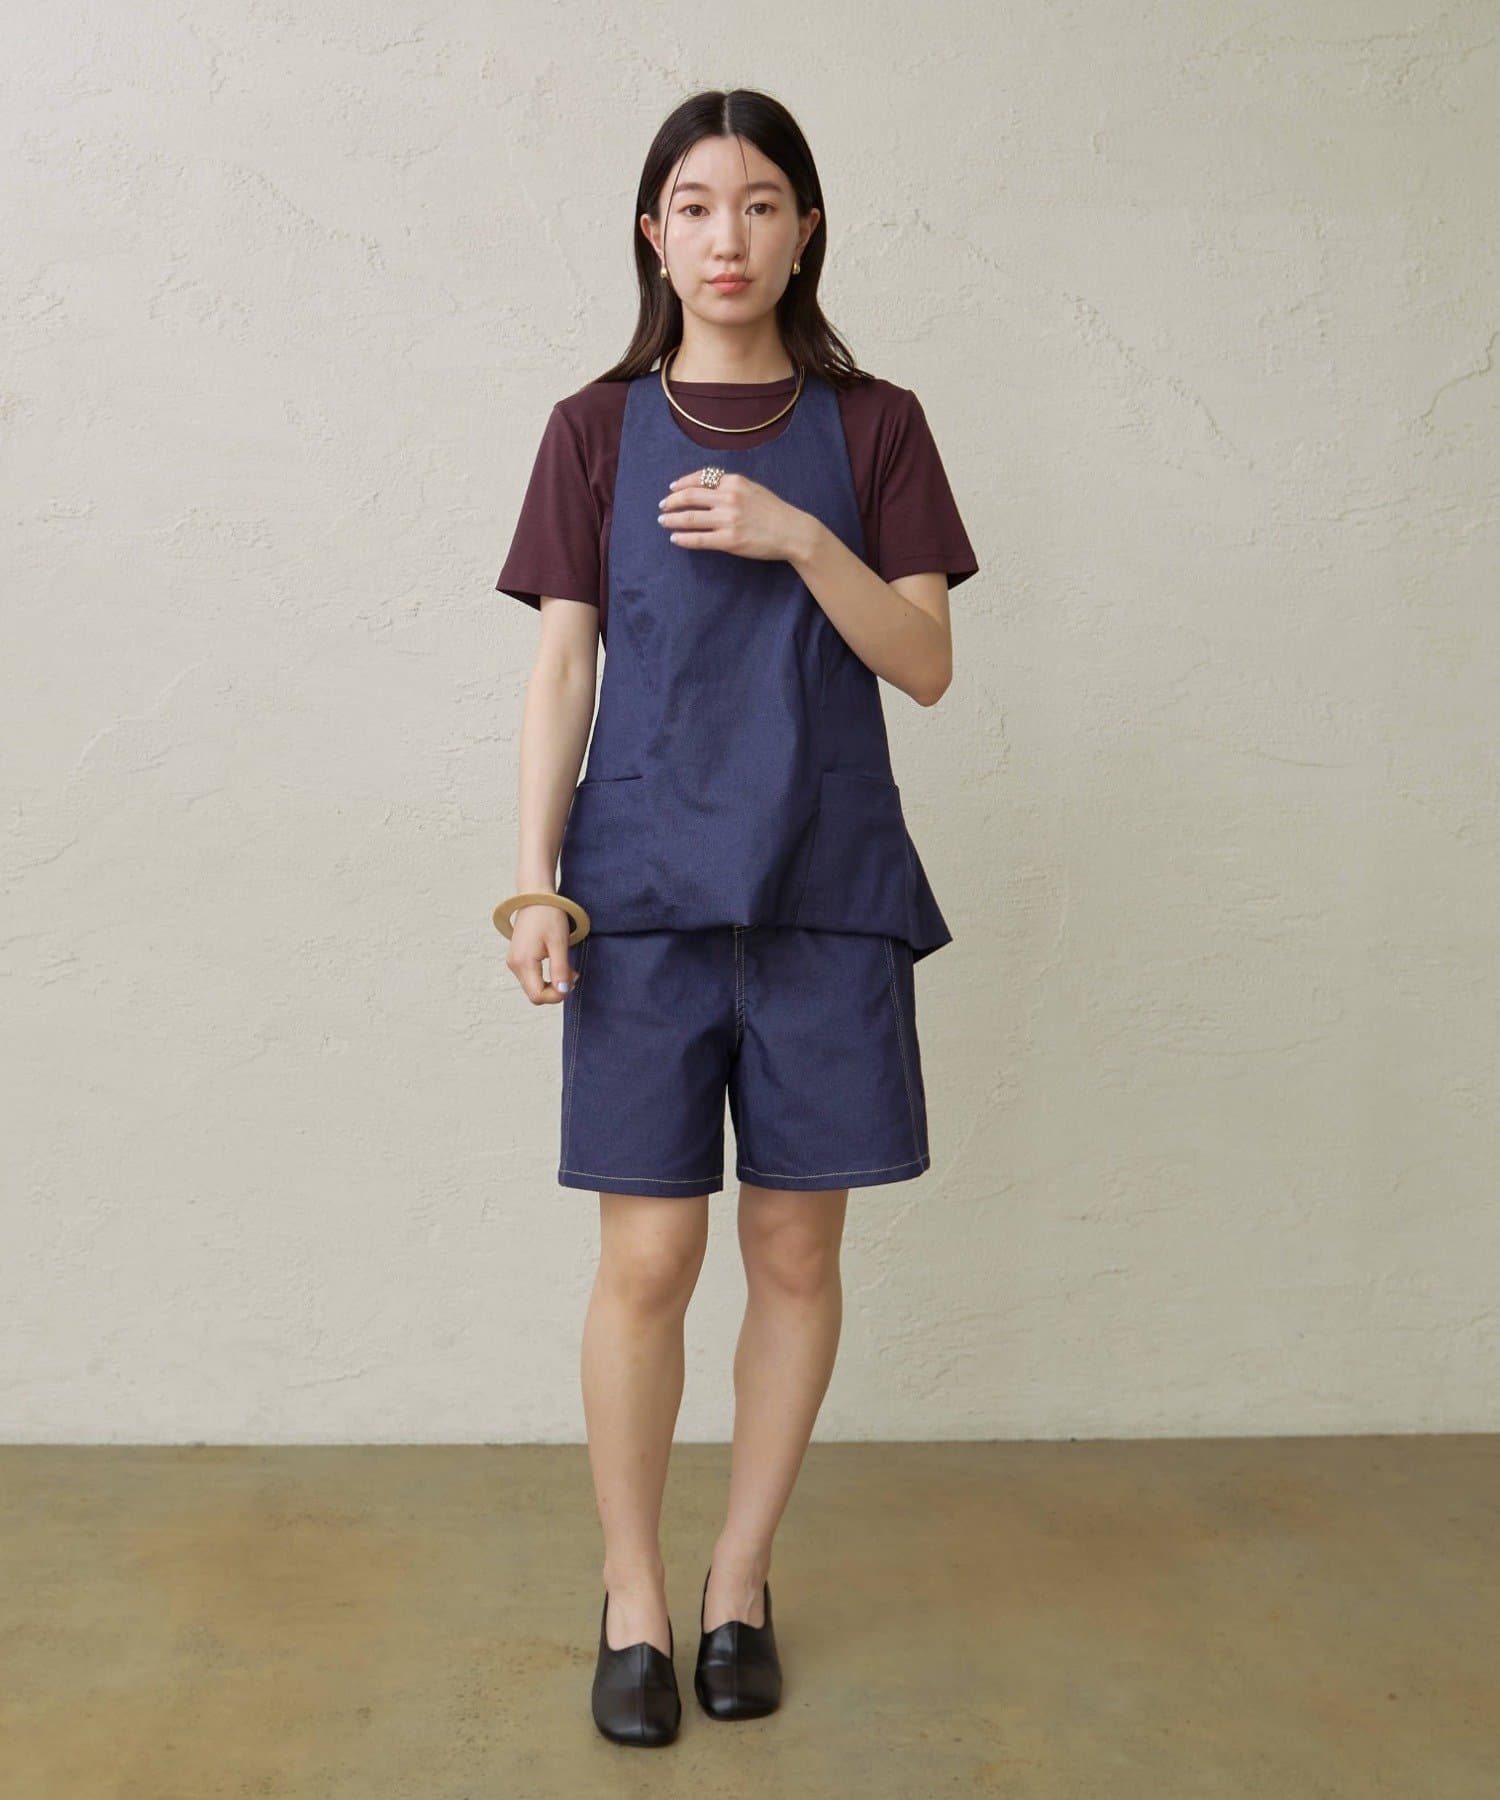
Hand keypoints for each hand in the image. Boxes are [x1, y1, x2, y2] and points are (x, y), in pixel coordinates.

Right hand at [505, 899, 577, 1004]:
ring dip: (552, 983)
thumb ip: (560, 970)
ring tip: (567, 966)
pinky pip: (532, 977)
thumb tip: (562, 992)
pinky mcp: (517, 958)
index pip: (538, 996)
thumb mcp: (559, 943)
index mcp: (523, 962)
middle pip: (535, 994)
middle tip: (573, 973)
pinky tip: (557, 962)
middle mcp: (514, 965)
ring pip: (534, 987)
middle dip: (556, 990)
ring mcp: (514, 962)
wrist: (536, 896)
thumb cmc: (549, 916)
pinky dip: (546, 976)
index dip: (557, 995)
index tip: (573, 980)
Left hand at [657, 470, 815, 562]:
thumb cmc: (774, 511)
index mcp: (734, 481)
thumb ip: (731, 486)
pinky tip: (675, 539)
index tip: (672, 488)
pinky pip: (699, 539)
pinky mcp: (729, 541)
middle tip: (662, 506)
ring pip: (690, 518)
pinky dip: (683, 539)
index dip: (682, 483)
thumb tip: (706, 489)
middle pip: (690, 497)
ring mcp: (728, 520)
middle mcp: (728, 498)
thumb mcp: (753, 488)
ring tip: (663, 521)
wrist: (792, 531)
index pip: (700, 478)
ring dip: (672, 519)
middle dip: (671, 501)